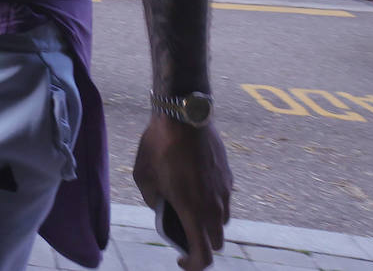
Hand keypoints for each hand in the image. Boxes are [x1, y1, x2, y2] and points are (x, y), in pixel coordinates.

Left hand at [133, 116, 232, 270]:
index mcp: (193, 212)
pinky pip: (223, 199)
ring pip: (222, 221)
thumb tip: (163, 206)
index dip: (192, 265)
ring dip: (209, 222)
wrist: (184, 116)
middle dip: (201, 243)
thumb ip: (154, 200)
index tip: (180, 259)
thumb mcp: (144, 176)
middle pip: (216, 241)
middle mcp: (215, 207)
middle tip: (183, 230)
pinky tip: (194, 184)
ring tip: (189, 206)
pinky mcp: (228, 176)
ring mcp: (225, 191)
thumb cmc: (159, 146)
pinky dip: (212, 202)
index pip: (204, 256)